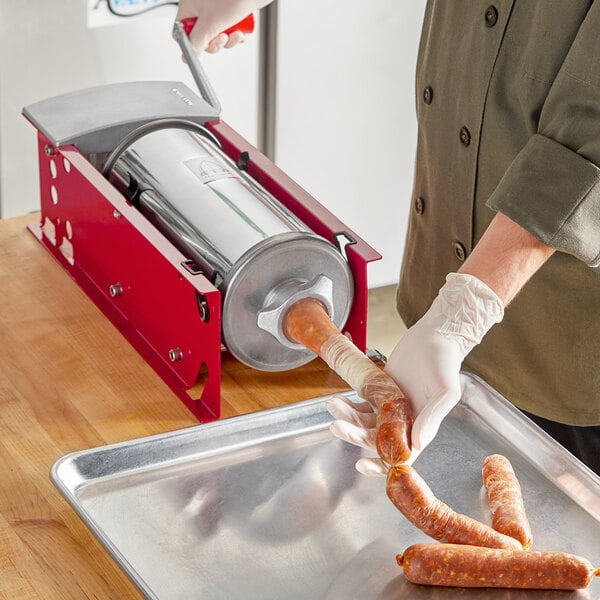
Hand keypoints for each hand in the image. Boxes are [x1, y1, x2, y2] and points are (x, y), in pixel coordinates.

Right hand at [176, 0, 271, 53]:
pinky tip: (241, 32)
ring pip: (217, 35)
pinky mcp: (230, 13)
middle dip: (215, 42)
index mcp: (190, 5)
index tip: (203, 45)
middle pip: (201, 36)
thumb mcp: (210, 24)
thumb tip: (185, 57)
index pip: (182, 30)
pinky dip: (235, 36)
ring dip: (228, 41)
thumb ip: (196, 42)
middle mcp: (201, 6)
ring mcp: (216, 9)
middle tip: (222, 38)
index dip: (192, 42)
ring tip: (235, 34)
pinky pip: (228, 31)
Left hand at [327, 273, 503, 472]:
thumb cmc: (446, 364)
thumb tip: (418, 446)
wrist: (435, 337)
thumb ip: (431, 418)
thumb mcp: (444, 392)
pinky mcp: (380, 391)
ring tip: (333, 405)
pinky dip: (350, 406)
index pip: (400, 455)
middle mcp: (404, 422)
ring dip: (348, 419)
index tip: (363, 465)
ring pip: (365, 422)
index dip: (381, 464)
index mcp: (421, 428)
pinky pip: (362, 404)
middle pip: (375, 439)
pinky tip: (339, 400)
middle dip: (355, 436)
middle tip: (337, 426)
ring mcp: (390, 407)